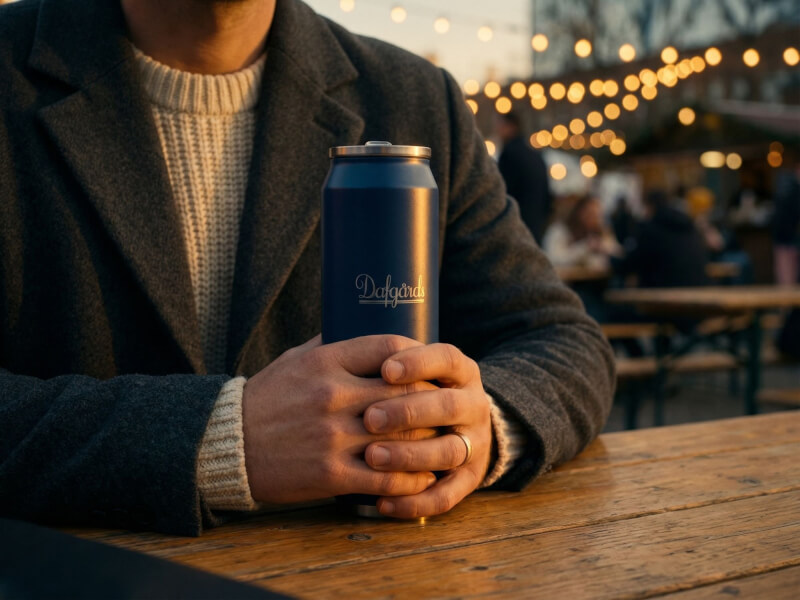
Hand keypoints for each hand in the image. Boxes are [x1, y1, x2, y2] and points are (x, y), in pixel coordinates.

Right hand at [242, 335, 439, 503]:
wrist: (228, 444)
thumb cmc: (266, 398)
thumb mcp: (295, 359)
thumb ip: (332, 346)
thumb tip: (366, 333)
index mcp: (326, 362)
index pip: (389, 348)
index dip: (419, 356)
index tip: (430, 366)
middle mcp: (333, 396)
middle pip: (406, 391)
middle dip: (431, 399)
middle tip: (444, 405)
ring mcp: (333, 436)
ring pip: (403, 437)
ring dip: (429, 442)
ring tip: (442, 443)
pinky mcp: (331, 474)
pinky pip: (385, 478)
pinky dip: (411, 480)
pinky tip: (422, 477)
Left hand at [362, 343, 491, 518]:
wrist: (455, 426)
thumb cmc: (407, 391)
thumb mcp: (402, 367)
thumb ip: (373, 352)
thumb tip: (329, 333)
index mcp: (458, 370)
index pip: (445, 358)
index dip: (418, 362)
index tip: (385, 369)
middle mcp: (473, 403)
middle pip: (448, 404)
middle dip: (408, 411)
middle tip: (369, 418)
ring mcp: (474, 442)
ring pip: (448, 451)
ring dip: (410, 456)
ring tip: (371, 457)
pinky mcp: (469, 479)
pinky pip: (447, 495)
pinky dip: (415, 501)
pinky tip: (382, 503)